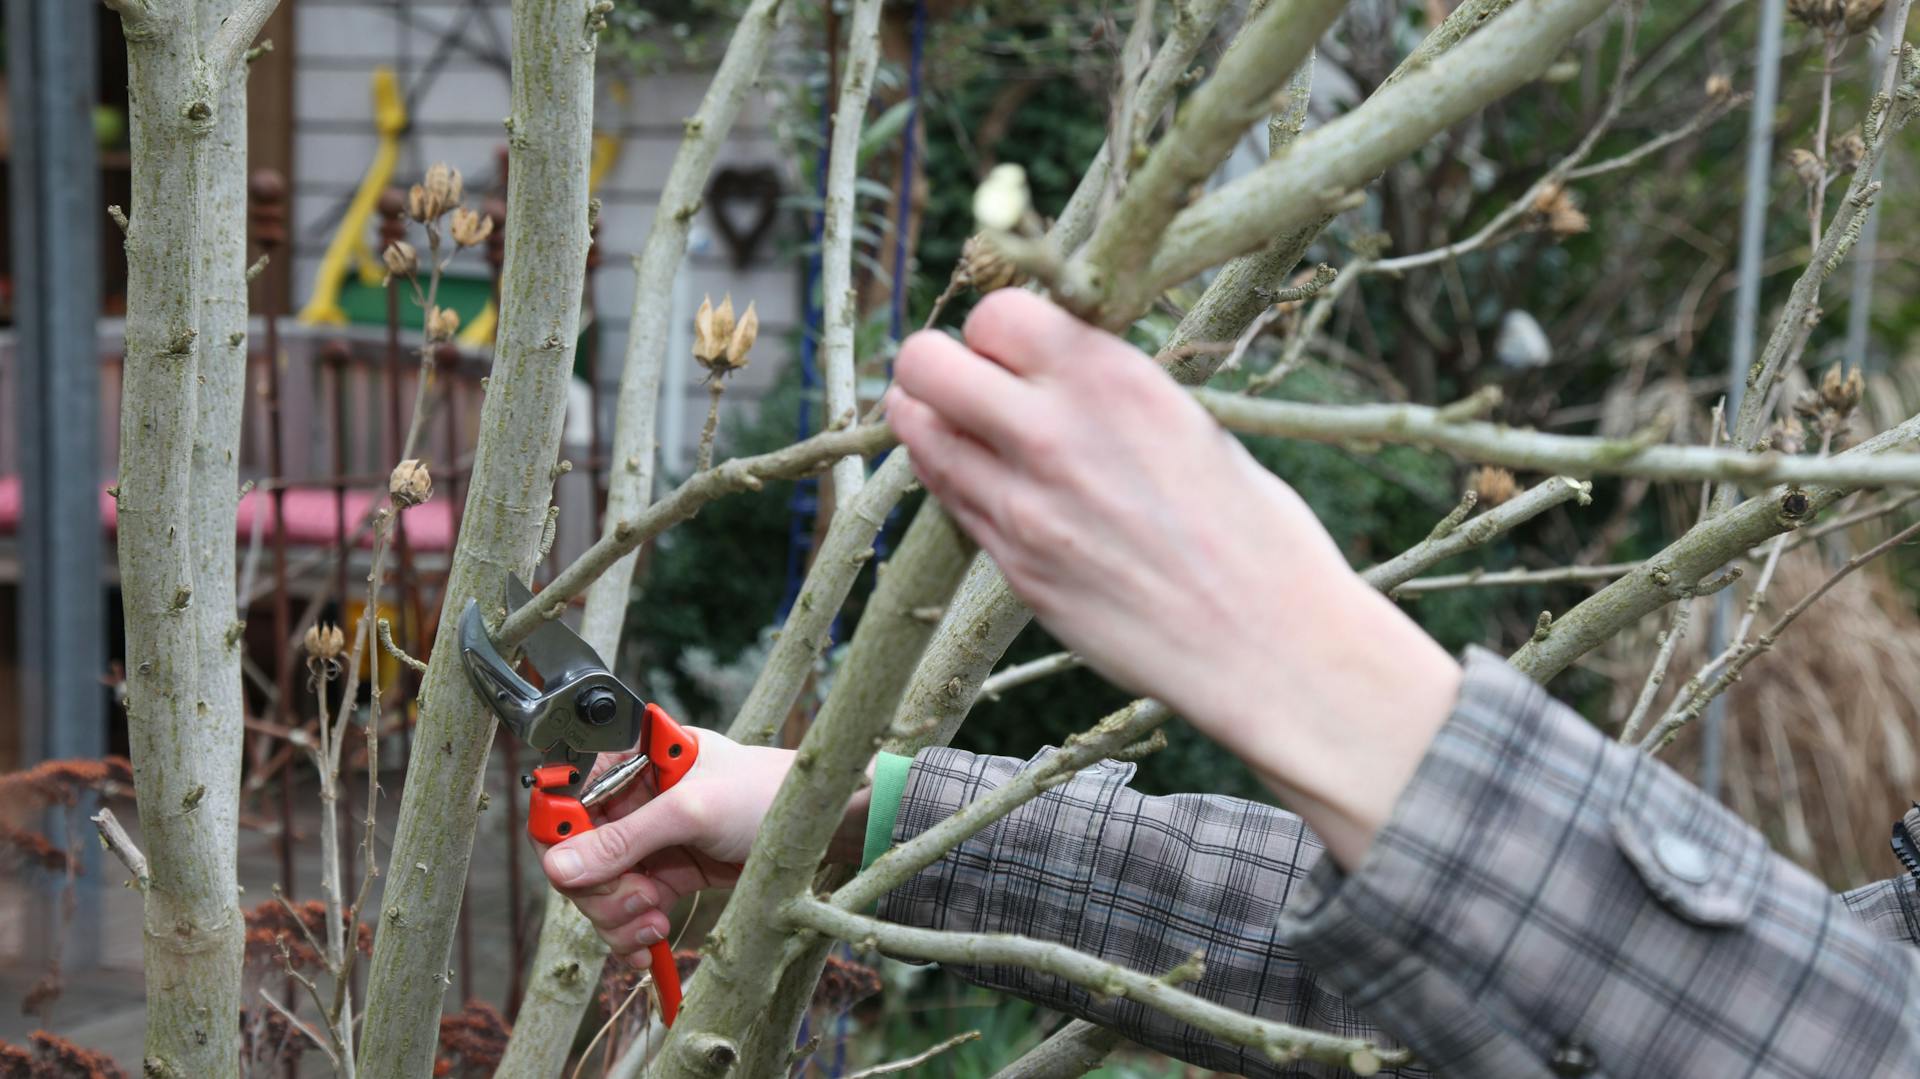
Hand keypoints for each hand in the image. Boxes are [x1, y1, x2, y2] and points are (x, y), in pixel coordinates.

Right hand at [539, 729, 870, 967]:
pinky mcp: (667, 871)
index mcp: (631, 758)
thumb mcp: (692, 812)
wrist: (821, 827)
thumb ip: (625, 839)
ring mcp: (649, 837)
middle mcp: (633, 797)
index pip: (566, 798)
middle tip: (636, 901)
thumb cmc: (768, 793)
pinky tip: (650, 940)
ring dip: (616, 915)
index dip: (560, 840)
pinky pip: (628, 907)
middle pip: (576, 854)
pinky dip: (631, 930)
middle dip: (599, 888)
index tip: (574, 874)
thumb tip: (560, 867)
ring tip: (652, 921)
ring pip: (599, 888)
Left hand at [888, 289, 1460, 866]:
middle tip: (966, 380)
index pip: (997, 313)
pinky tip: (990, 482)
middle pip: (925, 364)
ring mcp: (1022, 506)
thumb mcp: (1192, 425)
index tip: (1018, 347)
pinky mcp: (1013, 567)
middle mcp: (1054, 434)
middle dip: (936, 364)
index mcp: (1114, 381)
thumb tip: (1054, 366)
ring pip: (918, 434)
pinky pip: (950, 499)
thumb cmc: (1256, 533)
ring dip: (930, 421)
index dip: (999, 328)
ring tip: (968, 430)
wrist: (1269, 648)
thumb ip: (1108, 391)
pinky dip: (955, 479)